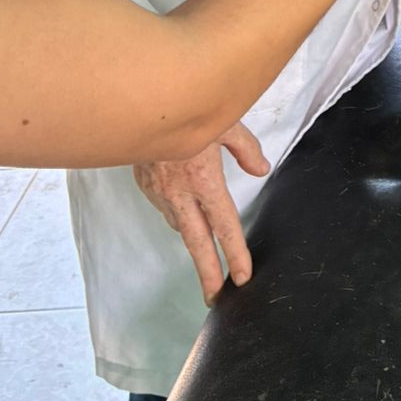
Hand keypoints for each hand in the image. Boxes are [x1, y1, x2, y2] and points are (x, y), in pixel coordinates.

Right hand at [133, 122, 269, 304]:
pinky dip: (178, 214)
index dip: (235, 252)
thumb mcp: (226, 122)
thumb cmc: (185, 106)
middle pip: (196, 243)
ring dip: (193, 241)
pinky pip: (166, 208)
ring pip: (180, 225)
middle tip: (215, 296)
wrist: (140, 104)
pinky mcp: (145, 186)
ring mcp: (159, 192)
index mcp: (203, 179)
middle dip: (207, 273)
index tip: (242, 275)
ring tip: (206, 254)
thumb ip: (246, 149)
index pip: (224, 225)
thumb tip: (261, 169)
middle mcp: (179, 193)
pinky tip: (185, 211)